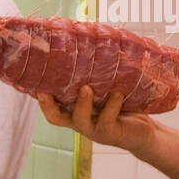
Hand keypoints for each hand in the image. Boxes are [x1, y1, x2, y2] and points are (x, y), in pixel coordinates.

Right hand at [37, 85, 152, 151]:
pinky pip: (108, 119)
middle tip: (44, 91)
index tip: (34, 81)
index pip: (51, 106)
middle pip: (55, 118)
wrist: (144, 134)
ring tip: (86, 88)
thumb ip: (96, 78)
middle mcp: (80, 122)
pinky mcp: (111, 133)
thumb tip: (92, 44)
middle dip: (48, 105)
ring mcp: (94, 130)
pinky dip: (112, 105)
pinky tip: (118, 93)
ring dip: (82, 103)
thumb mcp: (106, 92)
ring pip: (81, 119)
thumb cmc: (123, 107)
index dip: (40, 97)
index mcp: (74, 111)